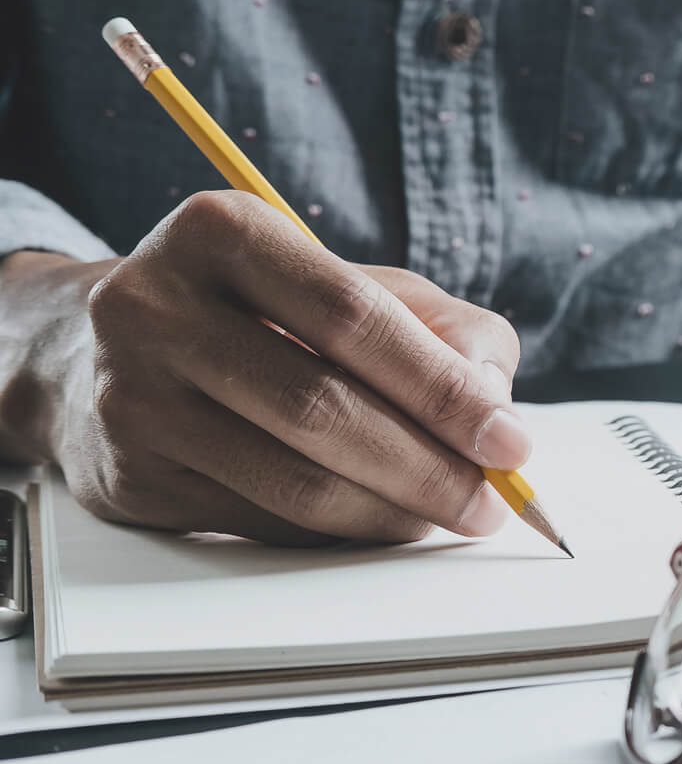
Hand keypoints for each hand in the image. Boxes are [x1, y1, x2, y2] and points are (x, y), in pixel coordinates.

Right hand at [0, 192, 526, 543]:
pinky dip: (339, 532)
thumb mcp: (346, 281)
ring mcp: (130, 397)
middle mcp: (156, 308)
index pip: (351, 317)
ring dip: (391, 512)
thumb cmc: (257, 311)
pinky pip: (260, 523)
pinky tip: (378, 519)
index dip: (441, 386)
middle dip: (428, 466)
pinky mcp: (127, 477)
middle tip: (490, 500)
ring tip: (447, 513)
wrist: (89, 351)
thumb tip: (493, 402)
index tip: (510, 439)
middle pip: (322, 408)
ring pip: (292, 481)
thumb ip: (442, 326)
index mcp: (221, 231)